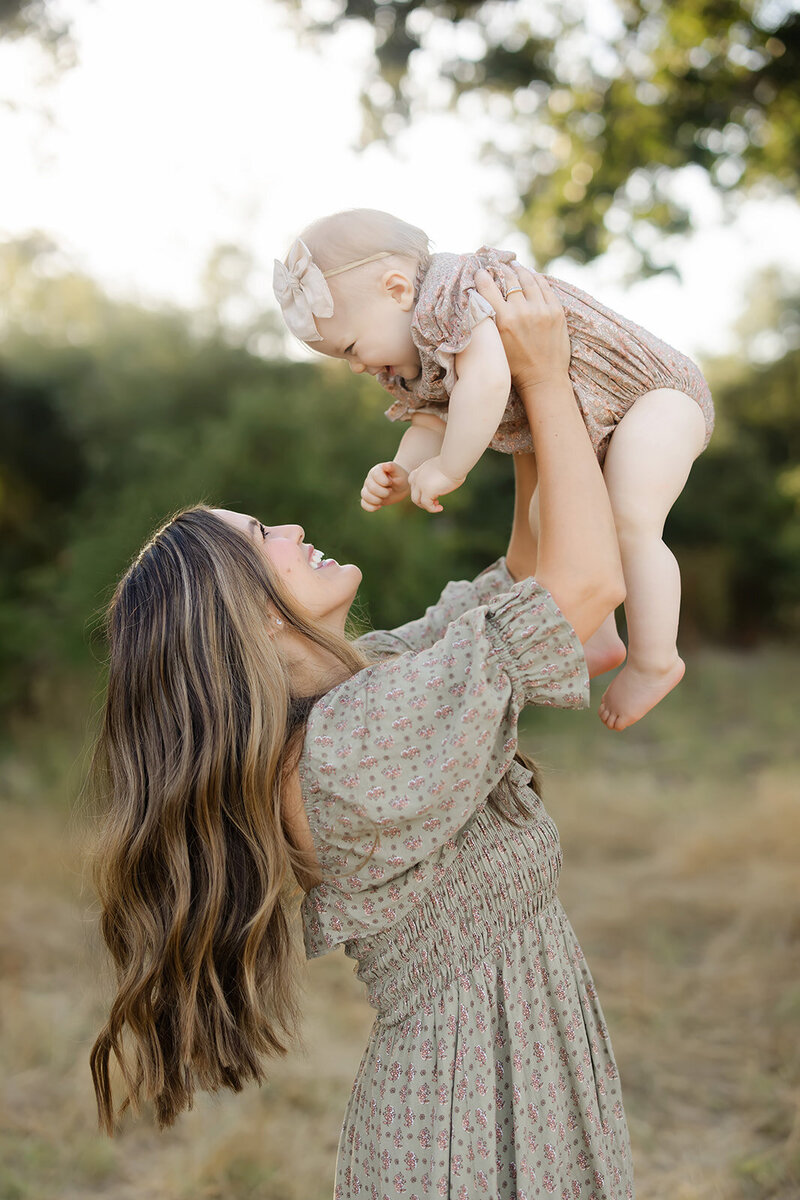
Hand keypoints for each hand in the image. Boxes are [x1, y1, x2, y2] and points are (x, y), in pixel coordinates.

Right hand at [361, 461, 409, 510]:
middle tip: (390, 491)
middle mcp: (370, 479)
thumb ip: (392, 467)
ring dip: (376, 500)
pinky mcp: (369, 499)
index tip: (391, 482)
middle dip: (383, 492)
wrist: (401, 487)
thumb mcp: (398, 472)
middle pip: (371, 488)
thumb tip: (385, 465)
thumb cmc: (400, 477)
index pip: (375, 475)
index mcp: (376, 471)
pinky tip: (379, 506)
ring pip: (365, 496)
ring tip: (384, 498)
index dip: (384, 481)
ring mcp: (367, 489)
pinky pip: (363, 504)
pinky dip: (370, 507)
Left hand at [407, 456, 463, 512]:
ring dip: (426, 506)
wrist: (454, 462)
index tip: (432, 491)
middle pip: (414, 493)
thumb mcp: (442, 467)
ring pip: (417, 500)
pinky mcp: (427, 491)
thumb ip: (438, 475)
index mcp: (421, 470)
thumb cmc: (454, 463)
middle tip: (436, 500)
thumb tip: (445, 482)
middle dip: (423, 499)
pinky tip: (440, 508)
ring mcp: (420, 484)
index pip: (413, 481)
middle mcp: (417, 477)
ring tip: (437, 506)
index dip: (419, 489)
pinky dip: (432, 509)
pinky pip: (426, 505)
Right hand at [474, 265, 569, 391]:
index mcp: (503, 321)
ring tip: (515, 265)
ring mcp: (542, 310)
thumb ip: (488, 321)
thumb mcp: (495, 344)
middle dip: (502, 270)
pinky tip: (532, 275)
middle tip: (498, 265)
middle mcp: (522, 312)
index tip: (479, 271)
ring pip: (528, 280)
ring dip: (520, 270)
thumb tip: (479, 299)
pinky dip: (537, 278)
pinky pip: (545, 287)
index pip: (488, 288)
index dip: (482, 277)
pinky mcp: (556, 311)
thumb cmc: (514, 366)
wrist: (543, 379)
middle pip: (510, 280)